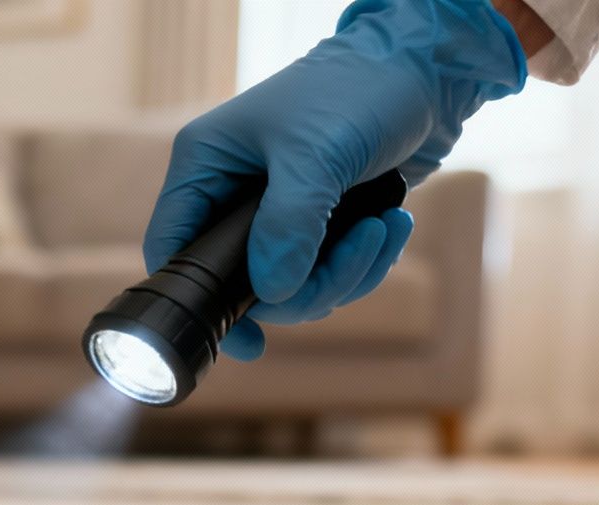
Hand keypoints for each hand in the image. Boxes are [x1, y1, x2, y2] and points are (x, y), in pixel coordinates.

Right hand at [142, 0, 525, 359]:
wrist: (424, 69)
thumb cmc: (357, 91)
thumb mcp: (316, 156)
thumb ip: (289, 227)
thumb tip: (274, 296)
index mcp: (205, 167)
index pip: (173, 248)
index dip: (199, 301)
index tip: (248, 341)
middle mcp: (232, 194)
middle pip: (244, 284)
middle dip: (306, 286)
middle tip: (353, 255)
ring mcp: (277, 212)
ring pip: (292, 286)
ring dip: (346, 272)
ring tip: (383, 229)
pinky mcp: (319, 222)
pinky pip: (329, 273)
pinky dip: (365, 262)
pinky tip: (392, 224)